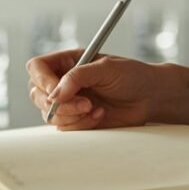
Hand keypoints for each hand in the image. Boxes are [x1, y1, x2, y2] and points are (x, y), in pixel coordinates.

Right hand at [25, 49, 188, 133]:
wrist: (151, 97)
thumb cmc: (132, 76)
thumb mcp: (106, 68)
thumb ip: (78, 77)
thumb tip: (55, 94)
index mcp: (68, 62)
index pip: (37, 68)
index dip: (42, 80)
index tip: (55, 92)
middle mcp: (64, 81)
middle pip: (38, 94)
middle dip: (60, 104)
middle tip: (84, 104)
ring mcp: (69, 102)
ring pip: (50, 114)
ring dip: (72, 116)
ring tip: (96, 109)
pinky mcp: (77, 119)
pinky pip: (65, 127)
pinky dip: (81, 124)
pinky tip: (100, 116)